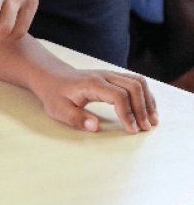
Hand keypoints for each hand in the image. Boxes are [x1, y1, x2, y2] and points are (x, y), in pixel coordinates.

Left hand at [34, 70, 157, 133]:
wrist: (51, 77)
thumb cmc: (55, 94)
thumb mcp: (58, 110)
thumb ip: (76, 118)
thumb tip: (95, 126)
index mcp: (91, 84)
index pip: (118, 96)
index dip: (128, 113)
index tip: (131, 130)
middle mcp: (104, 76)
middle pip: (134, 86)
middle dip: (142, 109)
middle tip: (145, 128)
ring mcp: (110, 74)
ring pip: (138, 82)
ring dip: (148, 101)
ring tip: (151, 121)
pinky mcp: (114, 77)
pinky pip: (136, 82)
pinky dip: (145, 96)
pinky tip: (147, 110)